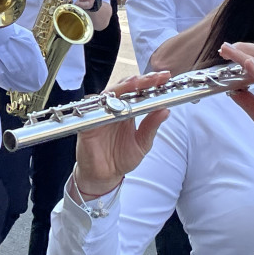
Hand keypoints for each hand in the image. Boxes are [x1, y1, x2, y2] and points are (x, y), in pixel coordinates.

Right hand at [74, 71, 172, 194]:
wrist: (104, 177)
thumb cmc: (121, 159)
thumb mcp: (142, 143)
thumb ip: (151, 126)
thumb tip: (165, 110)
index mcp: (128, 112)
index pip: (139, 92)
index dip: (151, 83)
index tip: (165, 77)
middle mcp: (114, 109)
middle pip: (125, 88)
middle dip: (140, 80)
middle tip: (155, 77)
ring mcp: (101, 114)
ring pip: (109, 93)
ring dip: (123, 86)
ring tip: (137, 82)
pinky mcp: (88, 123)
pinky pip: (93, 109)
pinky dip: (102, 103)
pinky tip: (113, 100)